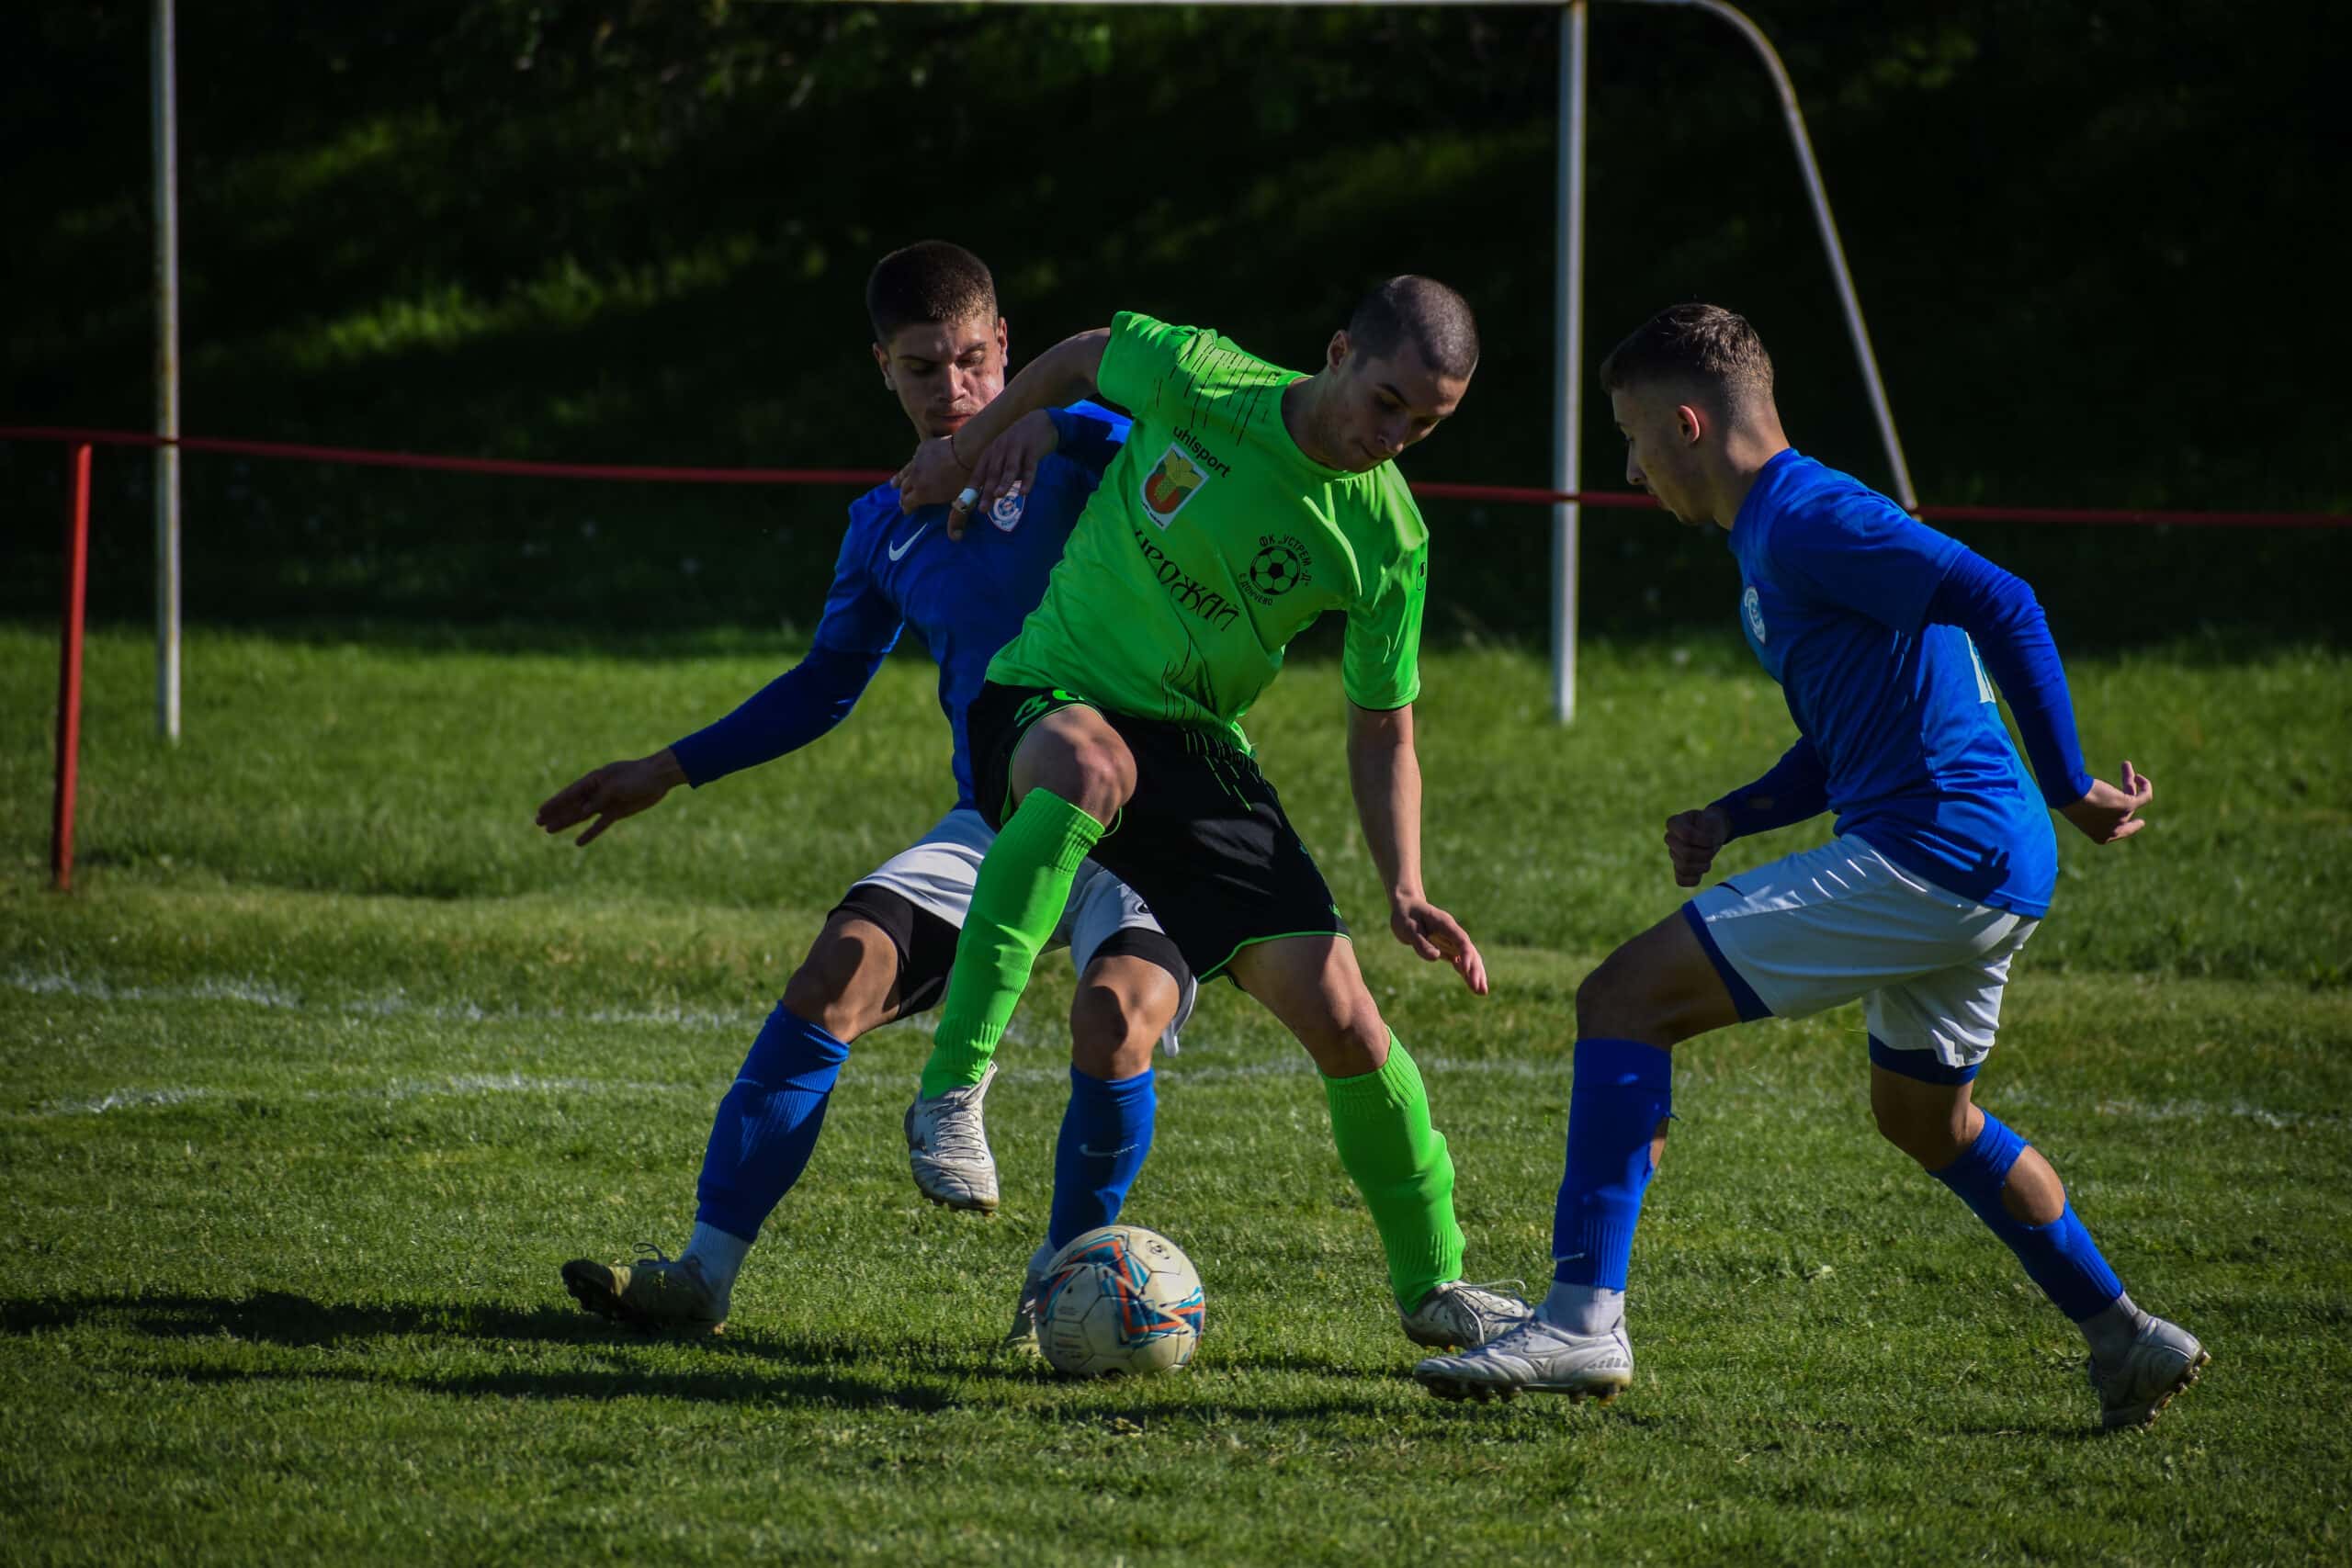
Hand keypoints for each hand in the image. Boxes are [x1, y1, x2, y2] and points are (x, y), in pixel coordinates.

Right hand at [535, 751, 683, 845]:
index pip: (569, 793)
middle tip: (538, 823)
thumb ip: (599, 798)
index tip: (539, 812)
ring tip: (549, 831)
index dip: (554, 803)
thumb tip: (582, 812)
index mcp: (593, 780)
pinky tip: (578, 843)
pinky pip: (599, 825)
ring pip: (581, 816)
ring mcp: (605, 802)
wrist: (659, 778)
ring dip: (566, 823)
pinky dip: (589, 833)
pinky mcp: (616, 812)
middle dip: (555, 814)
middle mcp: (596, 791)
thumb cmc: (636, 777)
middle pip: (571, 805)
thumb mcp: (616, 786)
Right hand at [893, 432, 970, 514]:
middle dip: (903, 497)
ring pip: (904, 473)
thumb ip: (957, 519)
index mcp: (921, 492)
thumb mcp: (961, 501)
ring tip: (893, 485)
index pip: (907, 503)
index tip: (906, 512)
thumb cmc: (964, 479)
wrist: (966, 450)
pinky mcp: (922, 448)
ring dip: (899, 480)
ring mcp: (917, 461)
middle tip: (902, 501)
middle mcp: (915, 477)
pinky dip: (911, 465)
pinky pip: (913, 459)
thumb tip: (955, 537)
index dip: (906, 508)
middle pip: (904, 489)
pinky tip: (912, 465)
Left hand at [949, 409, 1059, 539]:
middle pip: (992, 472)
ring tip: (998, 495)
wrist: (1041, 422)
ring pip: (1009, 468)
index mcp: (992, 452)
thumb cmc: (1019, 443)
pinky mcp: (1033, 450)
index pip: (979, 472)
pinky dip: (1027, 480)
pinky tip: (1025, 492)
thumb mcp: (1005, 453)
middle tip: (983, 509)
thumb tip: (991, 494)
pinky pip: (1030, 467)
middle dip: (986, 491)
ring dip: (1003, 482)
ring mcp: (1017, 448)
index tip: (967, 504)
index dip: (973, 488)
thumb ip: (999, 471)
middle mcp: (1001, 449)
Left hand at [1389, 894, 1488, 995]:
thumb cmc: (1406, 916)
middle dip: (1475, 970)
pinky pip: (1460, 962)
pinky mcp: (1447, 948)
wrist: (1406, 908)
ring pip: (1469, 958)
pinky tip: (1473, 987)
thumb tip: (1436, 957)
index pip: (1461, 940)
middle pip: (1470, 951)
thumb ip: (1421, 942)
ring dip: (1475, 974)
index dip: (1466, 955)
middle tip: (1479, 989)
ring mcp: (1452, 941)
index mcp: (1445, 924)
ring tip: (1482, 992)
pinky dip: (1467, 973)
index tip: (1465, 970)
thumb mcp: (1407, 928)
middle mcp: (1453, 933)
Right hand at [1664, 805, 1731, 887]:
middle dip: (1706, 854)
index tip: (1712, 838)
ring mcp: (1672, 854)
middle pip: (1686, 854)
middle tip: (1713, 849)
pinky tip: (1700, 872)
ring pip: (1684, 868)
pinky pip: (1681, 880)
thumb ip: (1708, 830)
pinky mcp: (1678, 868)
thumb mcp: (1712, 820)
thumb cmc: (1711, 824)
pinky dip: (1693, 879)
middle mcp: (1670, 838)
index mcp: (1674, 823)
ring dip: (1702, 867)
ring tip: (1708, 861)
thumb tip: (1707, 844)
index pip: (1687, 835)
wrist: (1711, 830)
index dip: (1704, 840)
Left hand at [2059, 760, 2152, 844]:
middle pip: (2125, 812)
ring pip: (2132, 798)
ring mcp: (2121, 819)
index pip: (2118, 832)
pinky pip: (2145, 796)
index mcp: (2100, 836)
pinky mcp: (2127, 805)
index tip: (2139, 821)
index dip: (2127, 825)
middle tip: (2137, 794)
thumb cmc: (2067, 799)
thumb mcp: (2076, 807)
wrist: (2068, 795)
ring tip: (2125, 764)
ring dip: (2129, 780)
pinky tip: (2137, 775)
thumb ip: (2086, 807)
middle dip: (2131, 797)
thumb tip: (2084, 795)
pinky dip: (2145, 786)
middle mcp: (2113, 831)